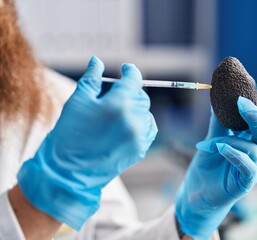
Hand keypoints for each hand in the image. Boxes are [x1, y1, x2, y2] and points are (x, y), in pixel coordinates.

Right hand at [17, 56, 156, 229]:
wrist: (69, 172)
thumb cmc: (69, 135)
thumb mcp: (78, 101)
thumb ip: (92, 78)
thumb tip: (97, 61)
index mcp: (119, 104)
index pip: (133, 80)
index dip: (130, 71)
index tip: (126, 68)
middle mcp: (134, 120)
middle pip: (140, 96)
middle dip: (130, 90)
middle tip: (114, 92)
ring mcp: (139, 136)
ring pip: (145, 112)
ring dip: (135, 106)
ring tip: (117, 111)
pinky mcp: (140, 149)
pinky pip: (149, 128)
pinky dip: (142, 121)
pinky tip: (128, 122)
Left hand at [175, 76, 256, 239]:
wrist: (196, 195)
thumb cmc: (207, 168)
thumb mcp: (211, 139)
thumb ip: (218, 122)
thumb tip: (217, 96)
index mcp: (248, 140)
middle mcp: (254, 152)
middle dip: (255, 114)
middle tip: (241, 100)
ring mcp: (252, 168)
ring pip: (253, 147)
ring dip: (231, 140)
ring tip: (212, 142)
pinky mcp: (245, 183)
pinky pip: (247, 166)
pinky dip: (235, 154)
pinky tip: (221, 147)